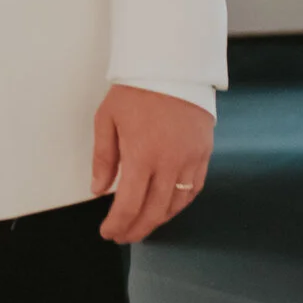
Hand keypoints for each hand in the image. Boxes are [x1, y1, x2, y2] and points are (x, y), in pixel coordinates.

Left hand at [92, 85, 214, 242]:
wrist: (173, 66)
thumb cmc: (136, 90)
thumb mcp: (107, 119)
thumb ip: (104, 158)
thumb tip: (98, 188)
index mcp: (141, 155)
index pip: (129, 205)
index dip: (118, 224)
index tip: (108, 232)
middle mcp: (168, 163)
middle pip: (153, 212)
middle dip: (136, 229)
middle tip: (123, 236)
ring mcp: (190, 160)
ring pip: (176, 205)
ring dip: (158, 221)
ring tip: (142, 225)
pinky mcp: (204, 154)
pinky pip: (194, 190)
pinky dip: (179, 205)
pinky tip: (167, 208)